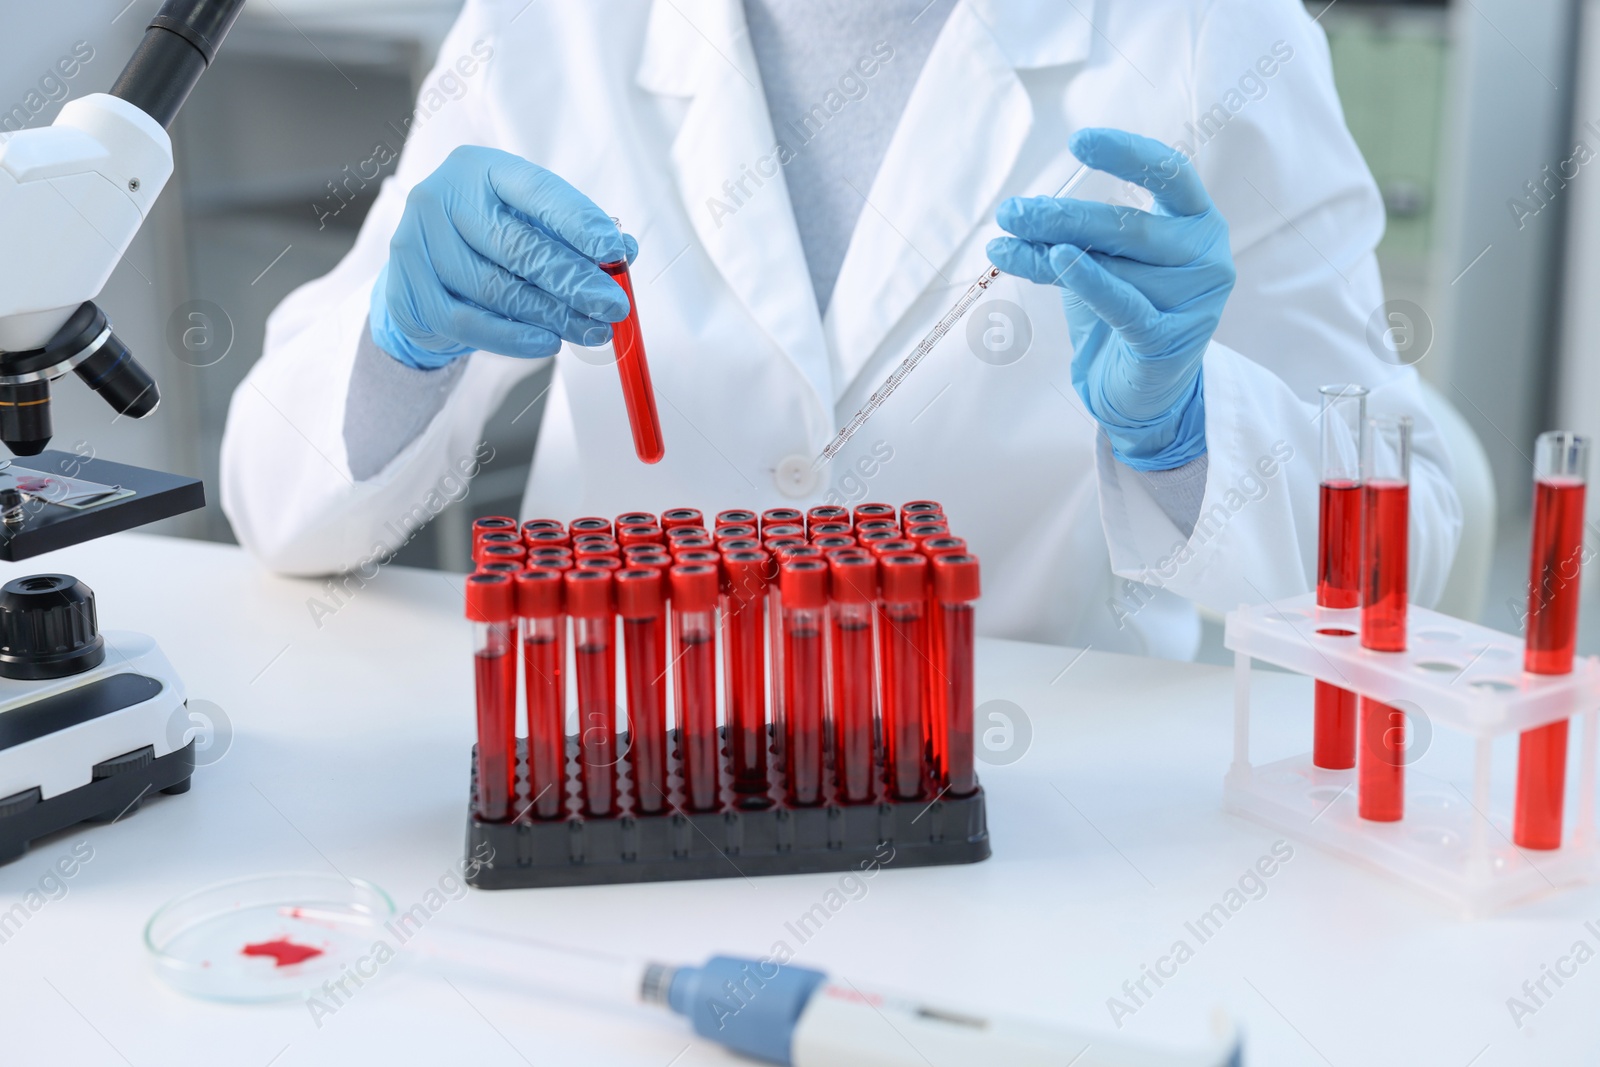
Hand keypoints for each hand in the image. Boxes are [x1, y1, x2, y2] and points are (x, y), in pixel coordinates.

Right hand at [370, 145, 637, 369]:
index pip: (537, 192)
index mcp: (481, 169)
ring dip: (551, 315)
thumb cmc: (487, 241)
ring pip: (495, 288)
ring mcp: (418, 242)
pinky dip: (513, 338)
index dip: (578, 223)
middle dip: (573, 280)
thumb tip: (624, 252)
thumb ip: (574, 235)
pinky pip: (469, 322)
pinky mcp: (410, 288)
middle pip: (517, 246)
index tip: (614, 251)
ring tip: (590, 329)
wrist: (424, 273)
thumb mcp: (531, 224)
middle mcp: (442, 197)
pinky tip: (547, 342)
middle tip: (612, 305)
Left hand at [987, 128, 1234, 470]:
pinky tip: (1055, 259)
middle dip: (1060, 216)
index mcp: (1197, 221)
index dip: (1127, 154)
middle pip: (1126, 224)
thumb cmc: (1124, 312)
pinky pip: (1122, 304)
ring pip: (1113, 264)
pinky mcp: (1171, 338)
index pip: (1171, 173)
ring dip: (1050, 253)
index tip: (1079, 141)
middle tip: (1011, 212)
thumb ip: (1073, 236)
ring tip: (1004, 247)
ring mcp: (1194, 299)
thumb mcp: (1099, 263)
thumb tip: (1017, 215)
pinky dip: (1087, 280)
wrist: (1141, 391)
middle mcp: (1205, 254)